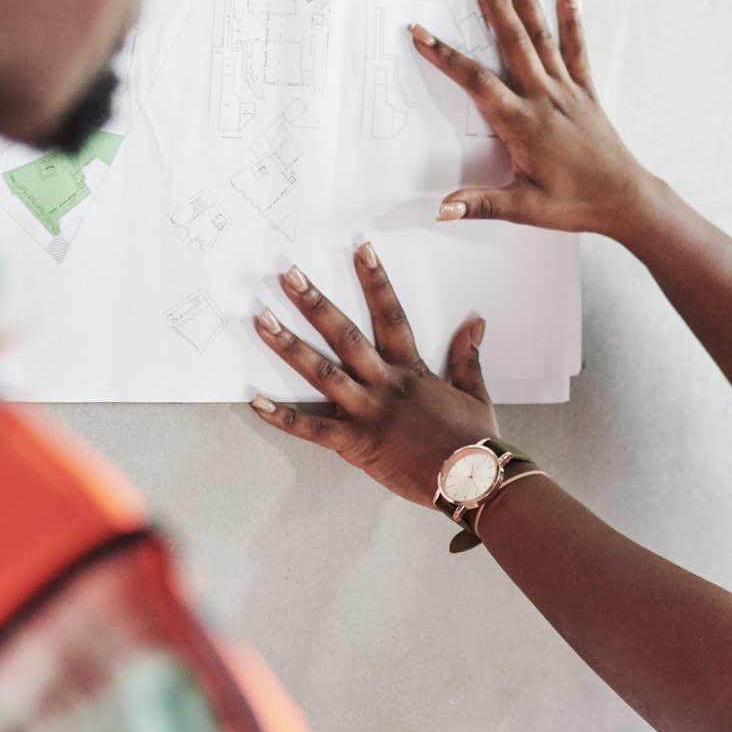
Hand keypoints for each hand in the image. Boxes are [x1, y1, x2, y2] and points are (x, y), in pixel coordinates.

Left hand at [249, 243, 500, 508]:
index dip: (376, 281)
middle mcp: (385, 384)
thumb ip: (468, 356)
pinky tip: (256, 402)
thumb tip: (475, 322)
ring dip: (289, 346)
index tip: (361, 250)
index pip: (391, 315)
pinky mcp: (356, 444)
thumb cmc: (474, 442)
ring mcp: (368, 413)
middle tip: (288, 275)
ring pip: (322, 373)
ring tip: (262, 320)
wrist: (473, 481)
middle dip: (314, 303)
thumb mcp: (475, 394)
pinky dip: (283, 417)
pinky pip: (313, 430)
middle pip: (345, 336)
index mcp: (412, 371)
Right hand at [413, 0, 657, 238]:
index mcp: (522, 122)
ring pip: (542, 34)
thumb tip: (441, 208)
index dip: (445, 56)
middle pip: (512, 38)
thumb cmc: (575, 204)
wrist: (625, 199)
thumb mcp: (524, 209)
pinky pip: (577, 48)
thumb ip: (482, 204)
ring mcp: (567, 89)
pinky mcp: (585, 91)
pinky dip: (572, 18)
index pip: (476, 81)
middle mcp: (544, 96)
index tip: (419, 31)